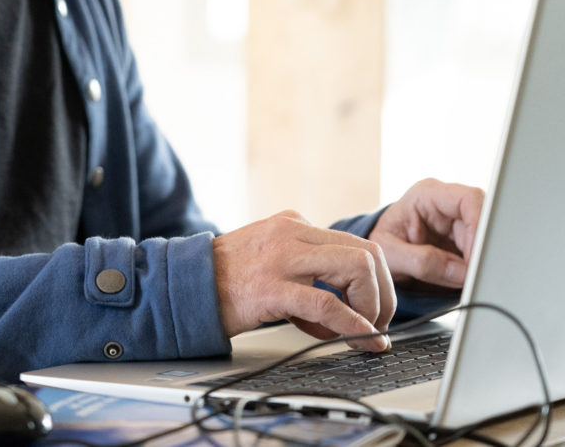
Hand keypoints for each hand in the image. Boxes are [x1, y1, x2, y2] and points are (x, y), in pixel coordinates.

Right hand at [212, 210, 394, 350]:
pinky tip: (357, 339)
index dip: (376, 280)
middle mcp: (293, 233)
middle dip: (383, 292)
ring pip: (357, 269)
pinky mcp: (271, 287)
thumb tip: (344, 311)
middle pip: (367, 252)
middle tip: (378, 322)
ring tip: (365, 332)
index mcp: (295, 225)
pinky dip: (352, 325)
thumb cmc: (225, 279)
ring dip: (372, 306)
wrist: (181, 285)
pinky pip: (328, 305)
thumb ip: (306, 272)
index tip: (374, 308)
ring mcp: (283, 258)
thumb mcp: (271, 259)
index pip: (355, 243)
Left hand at [369, 178, 483, 289]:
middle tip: (475, 276)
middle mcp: (447, 204)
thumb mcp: (391, 255)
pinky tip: (466, 280)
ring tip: (467, 281)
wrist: (373, 254)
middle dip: (481, 250)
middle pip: (483, 220)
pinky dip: (476, 268)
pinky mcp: (462, 239)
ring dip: (479, 261)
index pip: (468, 200)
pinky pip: (479, 252)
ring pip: (485, 239)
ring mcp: (456, 221)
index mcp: (426, 195)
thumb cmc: (379, 245)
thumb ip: (422, 262)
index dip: (479, 226)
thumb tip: (461, 272)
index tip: (476, 256)